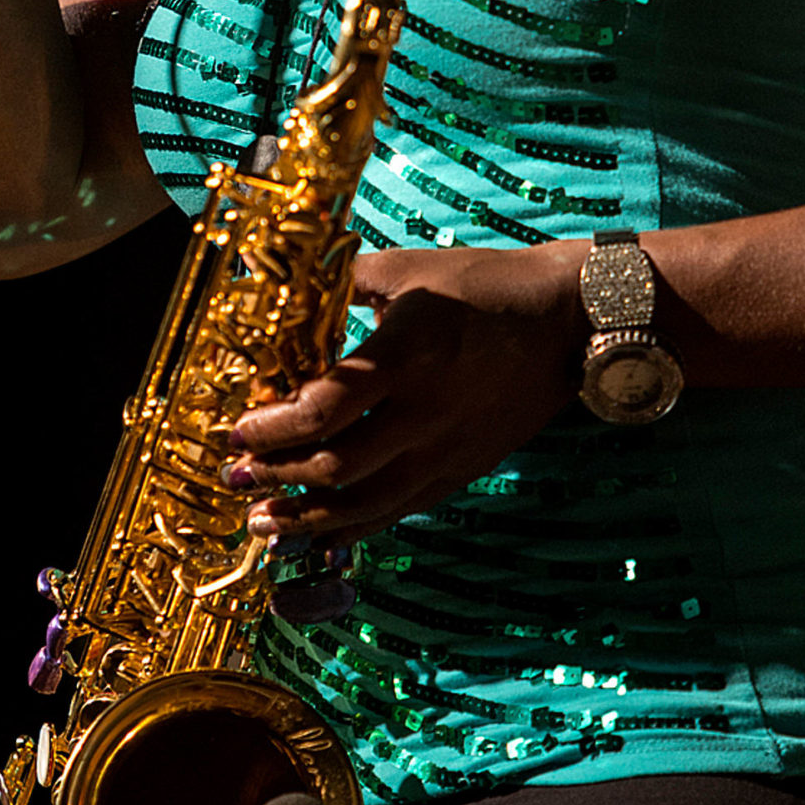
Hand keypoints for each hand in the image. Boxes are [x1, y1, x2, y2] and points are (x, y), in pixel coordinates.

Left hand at [231, 239, 592, 545]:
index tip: (238, 431)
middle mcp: (427, 409)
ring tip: (262, 523)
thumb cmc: (483, 284)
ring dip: (307, 518)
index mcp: (408, 352)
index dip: (273, 427)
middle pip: (336, 465)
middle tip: (235, 477)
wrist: (568, 319)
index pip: (326, 407)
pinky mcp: (462, 470)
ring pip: (366, 503)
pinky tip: (320, 535)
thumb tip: (277, 294)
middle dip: (276, 476)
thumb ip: (340, 285)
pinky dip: (356, 529)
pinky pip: (401, 511)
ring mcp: (446, 448)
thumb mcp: (407, 269)